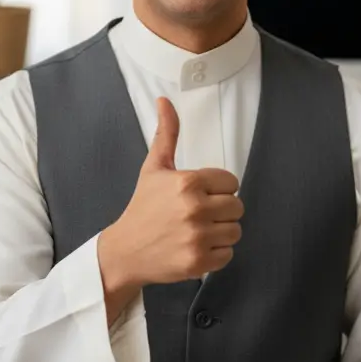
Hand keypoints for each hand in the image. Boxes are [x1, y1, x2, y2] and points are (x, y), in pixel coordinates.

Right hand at [99, 97, 243, 292]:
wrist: (123, 252)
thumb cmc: (143, 207)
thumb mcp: (154, 167)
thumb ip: (167, 133)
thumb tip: (165, 99)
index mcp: (188, 182)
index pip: (232, 182)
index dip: (218, 189)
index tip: (200, 195)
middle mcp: (195, 208)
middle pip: (237, 207)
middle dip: (221, 211)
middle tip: (199, 215)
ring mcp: (197, 237)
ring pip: (235, 231)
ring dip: (220, 233)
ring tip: (197, 232)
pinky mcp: (198, 262)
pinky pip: (228, 255)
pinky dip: (216, 255)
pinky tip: (196, 248)